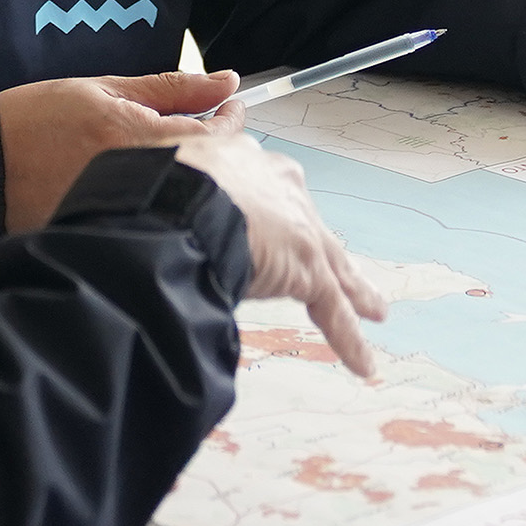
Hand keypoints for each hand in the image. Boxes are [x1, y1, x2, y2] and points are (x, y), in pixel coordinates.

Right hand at [0, 69, 234, 231]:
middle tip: (201, 131)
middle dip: (213, 150)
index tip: (231, 107)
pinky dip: (156, 201)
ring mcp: (123, 210)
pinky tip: (139, 188)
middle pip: (205, 169)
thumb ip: (171, 88)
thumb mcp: (104, 88)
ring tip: (163, 160)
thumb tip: (226, 82)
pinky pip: (152, 216)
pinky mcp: (108, 232)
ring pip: (181, 195)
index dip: (231, 120)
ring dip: (186, 176)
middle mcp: (137, 178)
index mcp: (139, 136)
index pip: (216, 134)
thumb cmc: (36, 120)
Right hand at [175, 117, 390, 377]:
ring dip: (356, 292)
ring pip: (334, 267)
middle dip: (322, 249)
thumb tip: (150, 193)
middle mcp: (281, 188)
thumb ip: (168, 182)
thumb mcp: (161, 167)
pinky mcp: (308, 270)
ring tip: (375, 308)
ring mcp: (300, 230)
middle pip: (308, 226)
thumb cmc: (158, 182)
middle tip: (336, 265)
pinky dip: (349, 340)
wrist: (179, 199)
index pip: (264, 190)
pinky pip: (334, 311)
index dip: (263, 208)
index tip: (264, 221)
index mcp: (244, 161)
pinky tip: (364, 364)